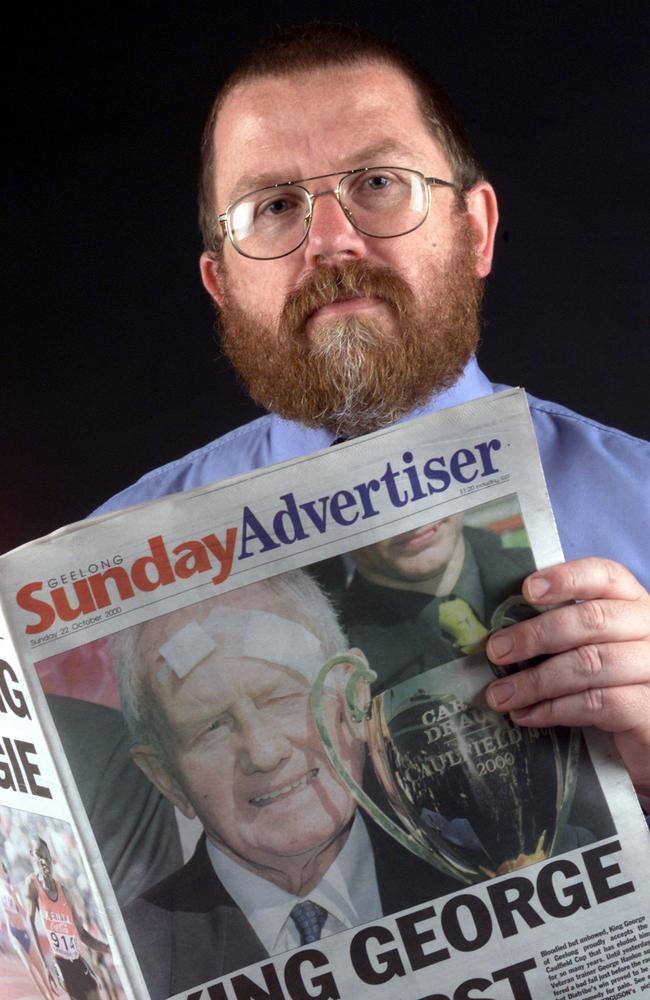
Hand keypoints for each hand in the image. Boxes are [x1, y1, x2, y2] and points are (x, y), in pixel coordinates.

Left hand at [485, 558, 649, 805]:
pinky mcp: (649, 711)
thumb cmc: (611, 685)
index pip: (604, 575)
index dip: (565, 578)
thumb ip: (562, 630)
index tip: (526, 589)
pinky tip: (526, 715)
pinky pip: (596, 704)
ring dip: (536, 681)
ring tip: (500, 695)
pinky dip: (553, 709)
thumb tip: (502, 633)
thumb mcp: (592, 647)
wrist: (643, 737)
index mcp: (633, 603)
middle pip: (592, 620)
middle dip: (536, 635)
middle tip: (496, 651)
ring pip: (589, 664)